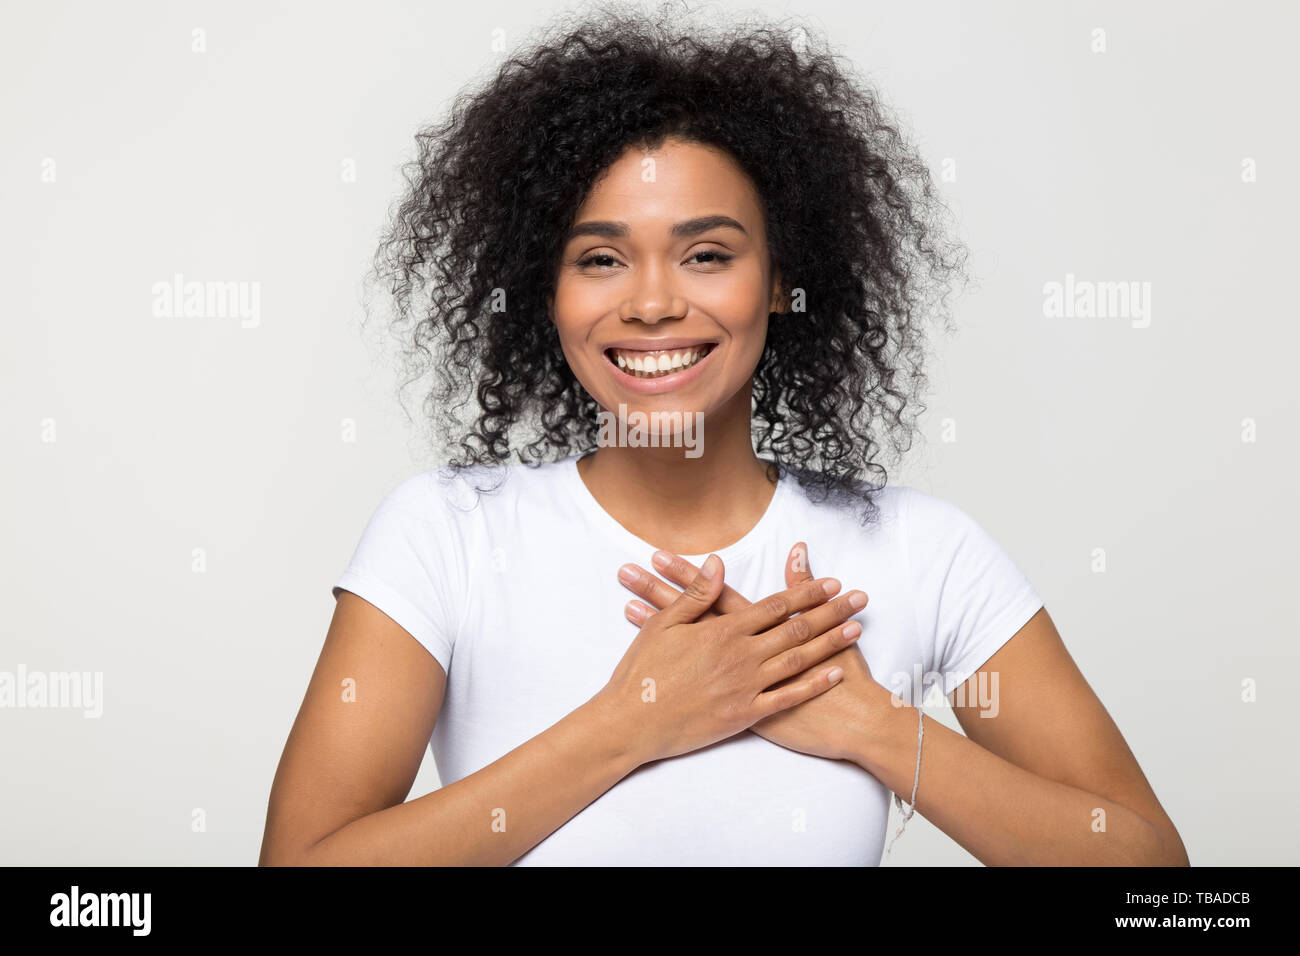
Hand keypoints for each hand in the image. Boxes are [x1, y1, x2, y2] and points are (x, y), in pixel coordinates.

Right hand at [599, 554, 865, 763]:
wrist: (631, 722)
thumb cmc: (642, 671)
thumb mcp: (663, 625)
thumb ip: (696, 594)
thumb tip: (718, 563)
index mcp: (722, 631)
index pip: (775, 605)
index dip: (806, 591)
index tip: (831, 581)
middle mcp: (741, 656)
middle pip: (796, 628)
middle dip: (831, 611)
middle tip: (858, 598)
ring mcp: (746, 687)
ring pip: (799, 660)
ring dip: (831, 643)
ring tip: (857, 628)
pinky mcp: (745, 715)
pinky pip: (788, 698)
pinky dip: (814, 685)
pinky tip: (835, 673)